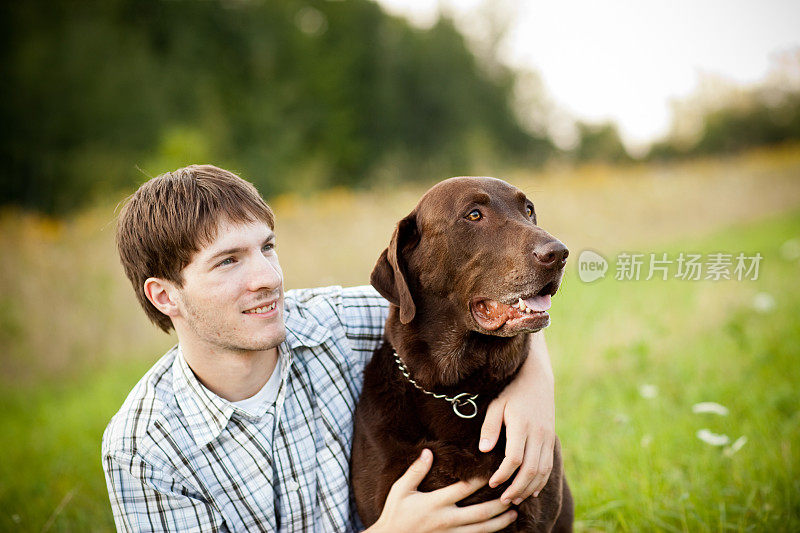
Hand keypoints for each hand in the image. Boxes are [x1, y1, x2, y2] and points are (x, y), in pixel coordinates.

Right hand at [367, 449, 517, 532]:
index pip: (463, 489)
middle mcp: (446, 520)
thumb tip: (428, 451)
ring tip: (514, 513)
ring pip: (481, 529)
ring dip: (499, 522)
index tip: (493, 470)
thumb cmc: (395, 513)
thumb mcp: (400, 490)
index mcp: (435, 503)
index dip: (480, 480)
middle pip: (480, 513)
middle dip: (498, 505)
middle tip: (514, 495)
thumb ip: (416, 471)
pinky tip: (498, 528)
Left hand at [479, 331, 555, 504]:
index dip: (503, 474)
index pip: (515, 458)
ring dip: (528, 488)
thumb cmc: (511, 391)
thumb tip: (484, 450)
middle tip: (503, 500)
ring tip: (514, 499)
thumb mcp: (496, 404)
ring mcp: (547, 437)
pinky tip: (530, 491)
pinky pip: (549, 465)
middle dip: (517, 488)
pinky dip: (541, 481)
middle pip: (531, 469)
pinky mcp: (551, 439)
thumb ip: (490, 427)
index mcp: (522, 425)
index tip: (492, 483)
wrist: (537, 378)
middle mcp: (538, 433)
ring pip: (542, 470)